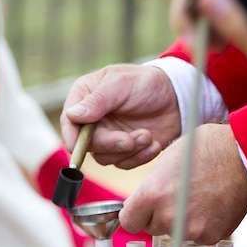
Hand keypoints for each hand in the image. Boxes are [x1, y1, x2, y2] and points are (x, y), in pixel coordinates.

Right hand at [60, 64, 180, 169]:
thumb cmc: (146, 83)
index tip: (79, 147)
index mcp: (85, 98)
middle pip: (88, 145)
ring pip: (106, 158)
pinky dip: (140, 157)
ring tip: (148, 135)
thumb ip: (97, 101)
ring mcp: (109, 137)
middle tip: (130, 140)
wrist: (177, 96)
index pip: (69, 123)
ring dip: (129, 151)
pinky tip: (154, 143)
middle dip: (111, 144)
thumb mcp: (121, 84)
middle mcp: (93, 120)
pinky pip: (125, 164)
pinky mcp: (125, 151)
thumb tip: (73, 115)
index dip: (73, 137)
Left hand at [119, 123, 246, 241]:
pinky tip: (211, 205)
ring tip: (198, 198)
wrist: (245, 157)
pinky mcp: (210, 236)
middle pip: (152, 228)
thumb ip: (153, 186)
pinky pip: (197, 236)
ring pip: (175, 233)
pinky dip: (202, 225)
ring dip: (182, 222)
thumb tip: (146, 200)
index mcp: (152, 196)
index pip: (129, 221)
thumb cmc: (208, 149)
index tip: (143, 210)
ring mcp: (190, 230)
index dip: (136, 214)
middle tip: (178, 197)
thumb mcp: (168, 160)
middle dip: (160, 216)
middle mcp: (169, 217)